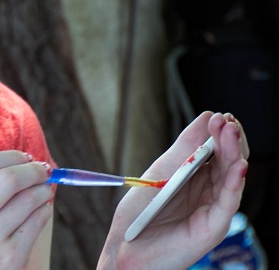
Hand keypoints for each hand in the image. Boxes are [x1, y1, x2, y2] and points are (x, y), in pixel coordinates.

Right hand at [0, 151, 52, 269]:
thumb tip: (19, 162)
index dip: (10, 156)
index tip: (24, 157)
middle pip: (7, 178)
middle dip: (32, 169)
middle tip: (43, 169)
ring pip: (27, 199)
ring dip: (42, 189)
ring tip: (44, 189)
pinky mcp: (9, 258)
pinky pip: (36, 222)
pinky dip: (44, 210)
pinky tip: (42, 210)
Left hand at [98, 111, 248, 269]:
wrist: (125, 246)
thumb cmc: (140, 212)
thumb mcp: (161, 171)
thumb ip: (184, 148)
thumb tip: (207, 117)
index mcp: (196, 177)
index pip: (218, 150)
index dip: (220, 133)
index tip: (218, 116)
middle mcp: (209, 191)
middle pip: (229, 161)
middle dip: (230, 138)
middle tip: (227, 121)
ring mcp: (213, 208)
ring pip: (232, 177)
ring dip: (234, 153)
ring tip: (231, 132)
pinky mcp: (212, 226)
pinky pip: (228, 202)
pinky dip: (235, 182)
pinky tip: (239, 165)